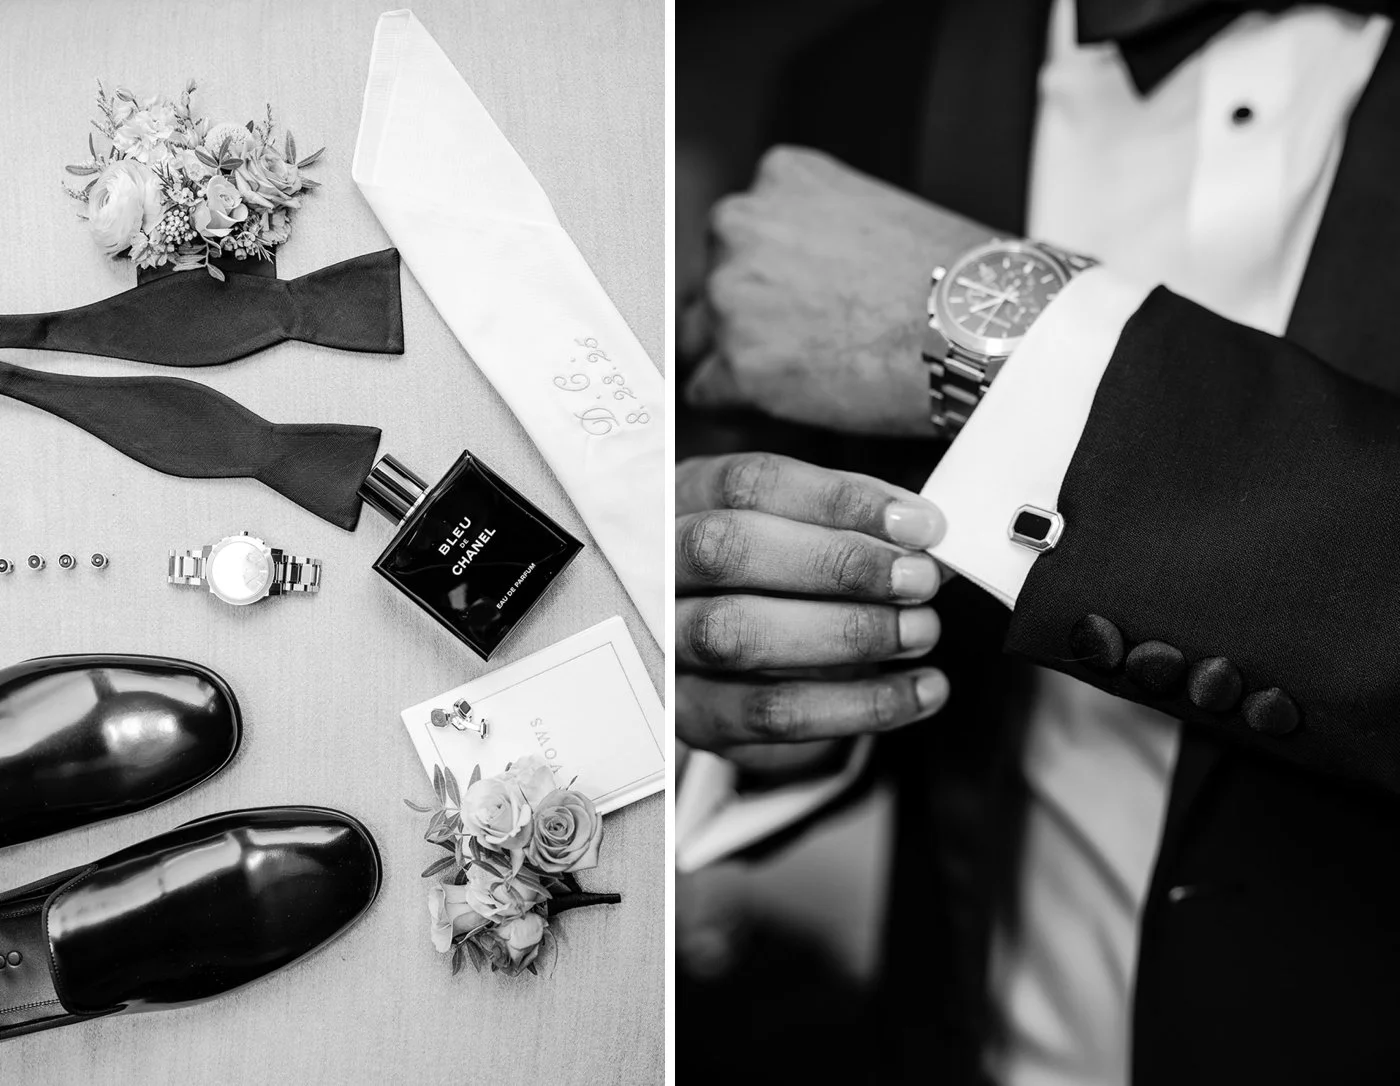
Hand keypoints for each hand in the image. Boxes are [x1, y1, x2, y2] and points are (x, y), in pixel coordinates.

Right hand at [676, 452, 949, 754]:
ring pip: (739, 634)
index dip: (839, 500)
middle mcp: (655, 566)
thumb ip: (845, 520)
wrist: (713, 661)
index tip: (919, 524)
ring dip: (848, 633)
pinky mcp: (692, 714)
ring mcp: (665, 643)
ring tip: (921, 631)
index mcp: (681, 497)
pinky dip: (861, 706)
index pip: (749, 483)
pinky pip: (772, 714)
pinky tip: (922, 691)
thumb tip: (925, 533)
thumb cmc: (765, 576)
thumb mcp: (786, 526)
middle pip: (728, 550)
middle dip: (838, 564)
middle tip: (919, 580)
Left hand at [684, 146, 992, 435]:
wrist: (976, 331)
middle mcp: (741, 224)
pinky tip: (779, 404)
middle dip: (745, 312)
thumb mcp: (876, 211)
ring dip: (734, 356)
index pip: (741, 229)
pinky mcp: (736, 364)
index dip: (768, 274)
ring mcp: (731, 294)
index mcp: (780, 177)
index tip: (797, 298)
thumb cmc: (951, 278)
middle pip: (713, 278)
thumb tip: (800, 272)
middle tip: (798, 340)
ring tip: (793, 374)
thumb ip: (818, 227)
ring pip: (699, 334)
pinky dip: (735, 403)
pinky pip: (704, 390)